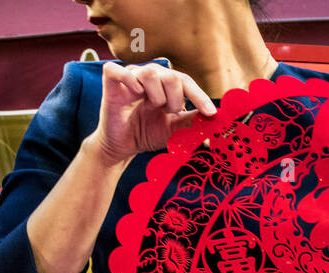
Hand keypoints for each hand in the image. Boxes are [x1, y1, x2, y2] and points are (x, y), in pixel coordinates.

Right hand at [90, 61, 216, 164]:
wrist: (124, 146)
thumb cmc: (148, 133)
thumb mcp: (176, 130)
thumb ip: (194, 122)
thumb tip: (218, 122)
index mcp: (165, 84)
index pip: (186, 81)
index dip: (199, 96)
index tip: (210, 113)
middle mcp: (149, 76)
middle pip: (171, 76)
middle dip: (176, 99)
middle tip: (169, 112)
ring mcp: (130, 76)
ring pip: (150, 73)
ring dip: (156, 96)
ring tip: (152, 107)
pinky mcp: (110, 80)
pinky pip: (120, 70)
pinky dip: (131, 82)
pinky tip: (135, 96)